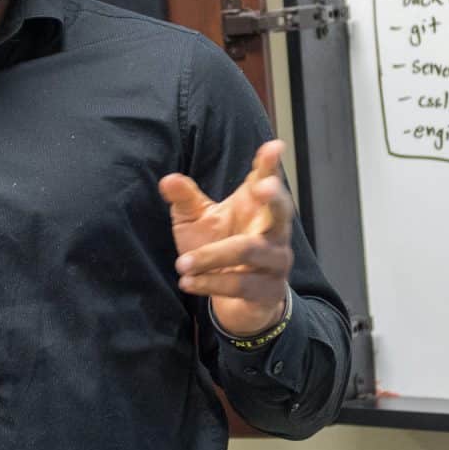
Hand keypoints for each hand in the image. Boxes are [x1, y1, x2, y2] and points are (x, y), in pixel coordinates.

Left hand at [158, 140, 294, 337]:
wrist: (236, 303)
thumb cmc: (218, 249)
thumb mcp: (198, 221)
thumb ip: (185, 200)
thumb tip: (167, 180)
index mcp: (257, 206)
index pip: (266, 180)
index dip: (270, 164)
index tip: (274, 146)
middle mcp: (274, 231)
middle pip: (281, 211)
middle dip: (273, 197)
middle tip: (261, 186)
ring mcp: (275, 261)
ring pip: (249, 251)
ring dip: (211, 256)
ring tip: (180, 263)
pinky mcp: (269, 290)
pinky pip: (241, 284)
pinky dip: (211, 282)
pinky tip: (187, 282)